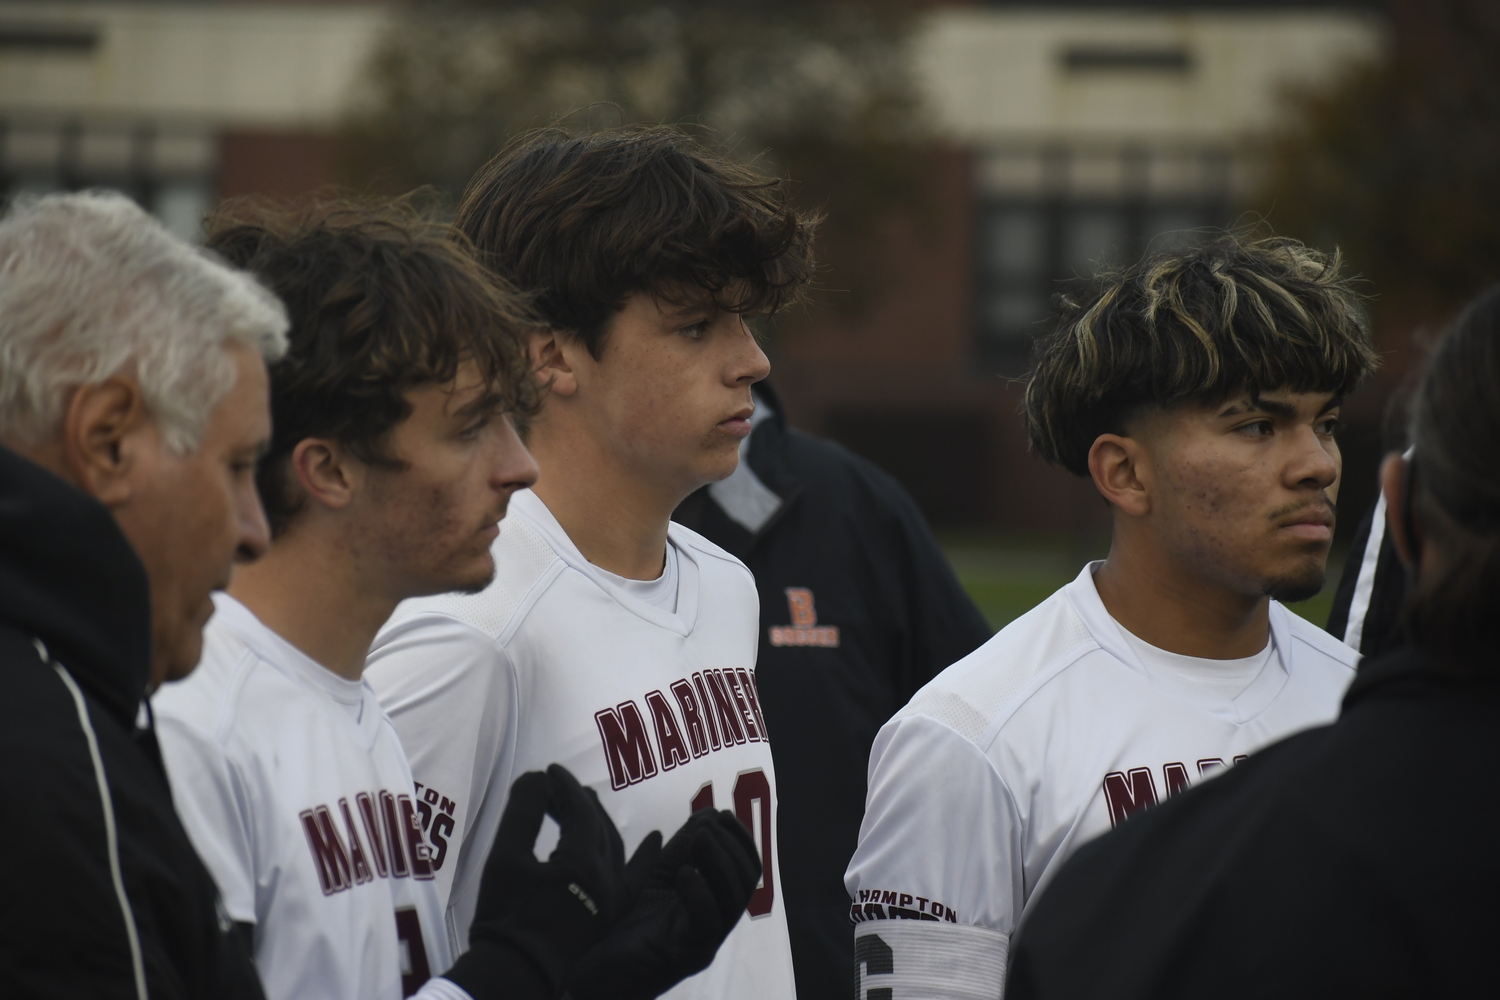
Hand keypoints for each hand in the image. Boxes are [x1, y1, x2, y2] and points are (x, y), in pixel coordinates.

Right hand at [443, 764, 626, 998]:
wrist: (514, 975)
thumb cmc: (504, 918)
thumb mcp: (505, 859)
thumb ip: (523, 813)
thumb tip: (537, 778)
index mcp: (583, 863)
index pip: (580, 810)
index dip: (564, 786)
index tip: (547, 771)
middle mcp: (607, 880)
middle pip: (598, 826)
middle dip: (576, 801)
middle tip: (554, 787)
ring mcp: (612, 901)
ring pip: (616, 849)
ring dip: (600, 821)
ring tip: (585, 803)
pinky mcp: (609, 917)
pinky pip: (636, 879)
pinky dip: (643, 857)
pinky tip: (654, 840)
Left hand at [565, 809, 762, 999]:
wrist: (593, 976)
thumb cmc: (622, 930)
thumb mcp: (653, 880)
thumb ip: (677, 851)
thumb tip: (704, 816)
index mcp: (711, 905)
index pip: (745, 869)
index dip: (740, 838)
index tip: (723, 812)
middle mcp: (714, 925)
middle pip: (746, 881)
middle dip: (731, 845)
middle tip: (708, 824)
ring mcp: (703, 943)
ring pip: (733, 900)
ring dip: (718, 861)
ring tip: (700, 838)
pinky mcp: (685, 956)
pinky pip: (707, 924)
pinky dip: (700, 893)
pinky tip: (684, 873)